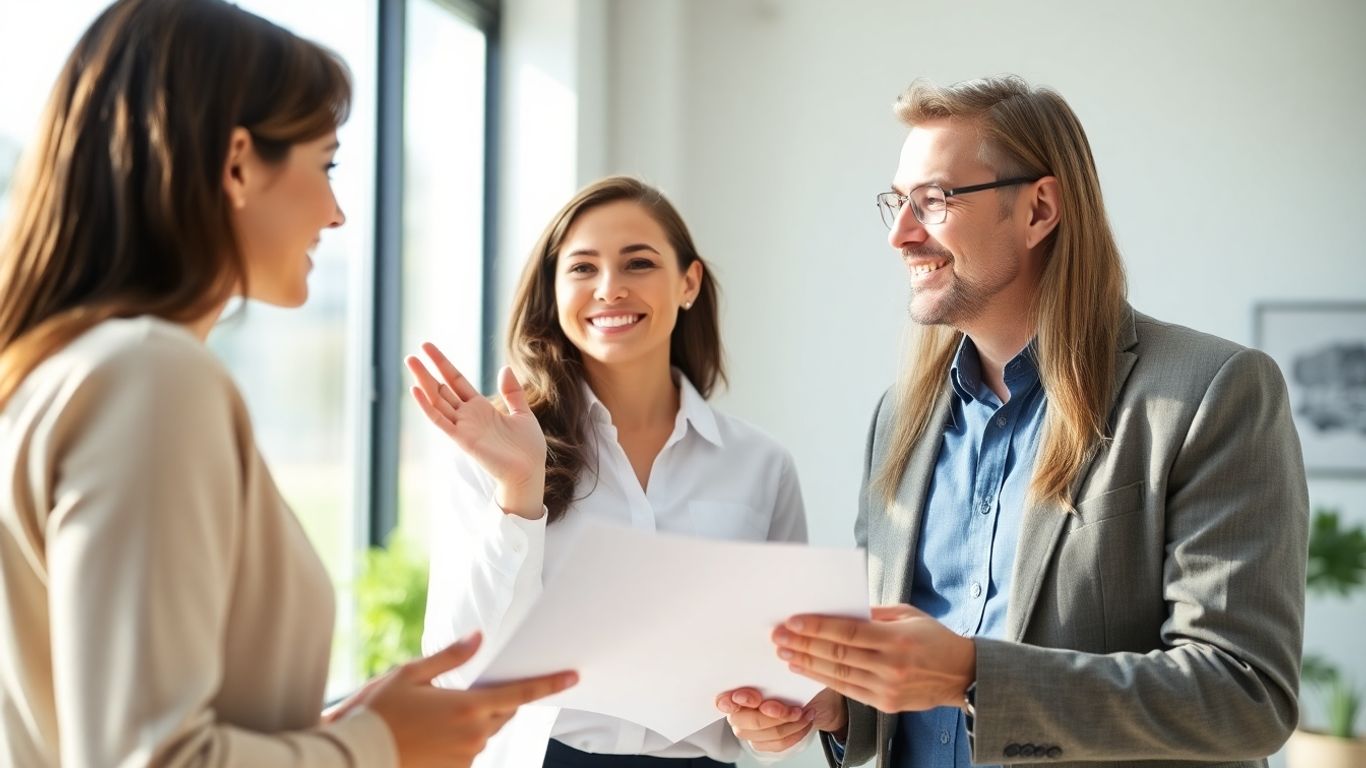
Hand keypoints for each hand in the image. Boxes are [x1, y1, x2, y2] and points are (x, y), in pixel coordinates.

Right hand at [327, 633, 576, 767]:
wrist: (355, 754)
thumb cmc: (377, 710)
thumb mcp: (411, 674)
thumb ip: (451, 657)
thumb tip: (479, 638)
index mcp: (467, 706)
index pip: (520, 693)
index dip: (549, 684)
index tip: (573, 676)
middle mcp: (473, 735)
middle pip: (504, 711)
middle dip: (498, 698)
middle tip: (469, 690)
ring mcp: (465, 757)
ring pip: (486, 732)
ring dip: (475, 720)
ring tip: (435, 716)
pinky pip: (469, 750)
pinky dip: (461, 739)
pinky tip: (433, 733)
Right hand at [406, 343, 546, 517]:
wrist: (529, 472)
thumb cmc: (527, 448)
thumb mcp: (522, 413)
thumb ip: (512, 392)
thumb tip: (505, 368)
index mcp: (481, 407)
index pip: (456, 380)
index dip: (442, 364)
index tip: (428, 348)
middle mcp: (467, 416)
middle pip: (442, 388)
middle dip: (427, 371)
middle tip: (411, 355)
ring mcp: (462, 427)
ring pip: (437, 400)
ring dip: (422, 382)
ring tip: (409, 363)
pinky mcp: (462, 440)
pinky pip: (440, 421)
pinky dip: (427, 406)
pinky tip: (416, 390)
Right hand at [715, 686, 845, 752]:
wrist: (806, 700)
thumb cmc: (787, 684)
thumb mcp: (779, 674)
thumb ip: (769, 675)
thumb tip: (775, 662)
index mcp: (733, 695)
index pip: (724, 702)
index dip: (738, 701)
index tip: (754, 697)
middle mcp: (737, 716)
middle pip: (752, 721)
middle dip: (776, 715)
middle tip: (794, 709)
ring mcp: (748, 732)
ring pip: (769, 733)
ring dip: (791, 724)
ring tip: (804, 713)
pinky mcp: (762, 744)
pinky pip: (778, 744)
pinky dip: (796, 733)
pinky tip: (804, 722)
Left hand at [773, 604, 974, 713]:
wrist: (963, 675)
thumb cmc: (934, 638)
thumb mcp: (908, 614)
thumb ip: (874, 612)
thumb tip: (839, 608)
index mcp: (897, 639)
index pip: (848, 632)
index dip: (817, 627)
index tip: (792, 621)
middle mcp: (891, 666)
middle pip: (837, 654)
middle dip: (804, 644)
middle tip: (778, 636)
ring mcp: (888, 688)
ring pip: (838, 675)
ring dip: (807, 664)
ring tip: (785, 653)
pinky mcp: (886, 704)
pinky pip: (848, 691)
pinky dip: (823, 680)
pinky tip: (805, 670)